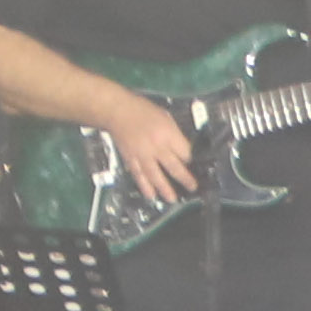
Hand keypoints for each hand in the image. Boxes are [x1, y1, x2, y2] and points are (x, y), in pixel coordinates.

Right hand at [104, 96, 199, 210]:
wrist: (117, 111)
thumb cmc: (143, 110)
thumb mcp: (165, 116)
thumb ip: (174, 134)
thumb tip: (182, 149)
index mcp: (167, 134)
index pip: (184, 152)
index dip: (189, 159)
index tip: (192, 164)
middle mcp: (156, 147)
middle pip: (173, 166)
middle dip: (184, 178)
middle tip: (192, 187)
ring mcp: (142, 155)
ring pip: (155, 175)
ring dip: (165, 188)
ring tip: (172, 199)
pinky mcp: (131, 159)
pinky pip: (139, 176)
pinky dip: (145, 187)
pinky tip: (151, 196)